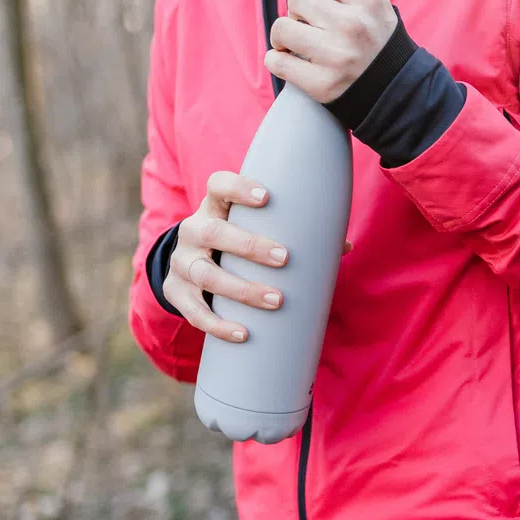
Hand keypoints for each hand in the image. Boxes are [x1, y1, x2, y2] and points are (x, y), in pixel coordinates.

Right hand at [163, 171, 288, 342]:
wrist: (188, 266)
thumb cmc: (234, 244)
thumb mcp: (252, 231)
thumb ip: (293, 233)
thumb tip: (344, 246)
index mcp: (213, 208)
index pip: (218, 186)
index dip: (238, 187)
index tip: (267, 198)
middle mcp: (192, 231)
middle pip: (213, 232)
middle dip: (249, 246)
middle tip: (284, 258)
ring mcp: (181, 263)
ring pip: (205, 274)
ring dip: (242, 289)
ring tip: (277, 300)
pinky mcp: (175, 293)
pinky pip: (194, 311)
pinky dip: (218, 325)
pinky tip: (243, 333)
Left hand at [264, 0, 399, 102]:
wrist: (396, 87)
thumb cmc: (376, 39)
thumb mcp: (366, 5)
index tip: (318, 2)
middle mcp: (353, 25)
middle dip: (297, 10)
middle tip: (308, 25)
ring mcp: (337, 56)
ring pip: (282, 28)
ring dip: (281, 35)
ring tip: (294, 42)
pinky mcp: (323, 84)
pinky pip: (277, 62)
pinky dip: (276, 59)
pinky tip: (288, 59)